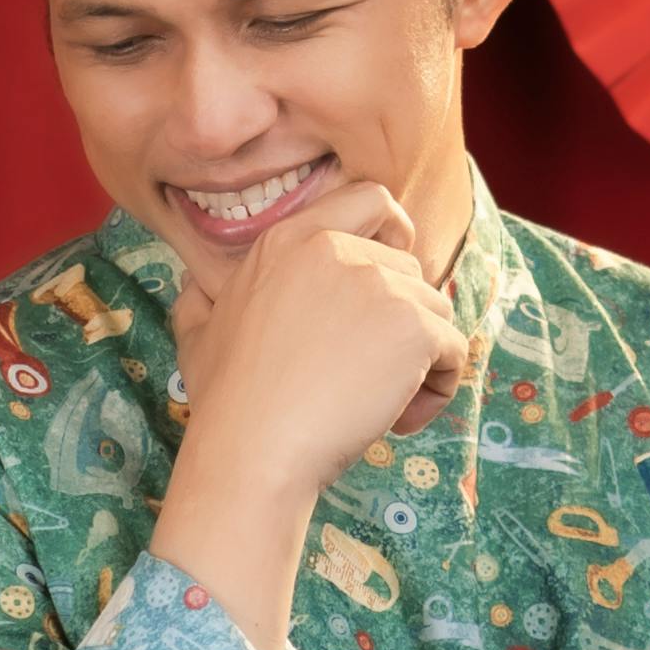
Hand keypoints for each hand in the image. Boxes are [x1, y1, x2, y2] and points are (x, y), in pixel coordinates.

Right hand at [151, 182, 469, 578]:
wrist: (252, 450)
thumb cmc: (225, 404)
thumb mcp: (196, 337)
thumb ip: (201, 301)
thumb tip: (195, 288)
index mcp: (288, 241)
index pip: (369, 198)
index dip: (395, 229)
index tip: (396, 269)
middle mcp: (336, 250)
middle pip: (410, 268)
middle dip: (404, 318)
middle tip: (373, 375)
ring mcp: (378, 285)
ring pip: (435, 311)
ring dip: (421, 360)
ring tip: (384, 407)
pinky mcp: (412, 327)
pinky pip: (453, 351)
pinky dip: (439, 388)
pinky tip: (400, 421)